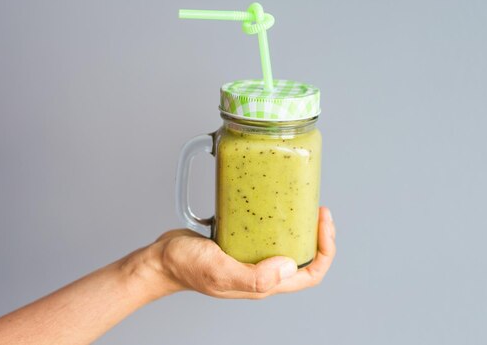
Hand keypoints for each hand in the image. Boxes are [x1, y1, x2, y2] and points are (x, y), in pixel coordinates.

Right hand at [143, 207, 335, 298]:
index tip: (323, 222)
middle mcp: (263, 272)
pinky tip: (275, 203)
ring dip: (301, 226)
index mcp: (264, 284)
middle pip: (305, 258)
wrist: (161, 259)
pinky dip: (278, 219)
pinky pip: (268, 233)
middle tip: (318, 208)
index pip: (311, 274)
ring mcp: (253, 257)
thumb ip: (253, 277)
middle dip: (318, 235)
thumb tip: (289, 266)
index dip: (325, 250)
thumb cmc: (186, 267)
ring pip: (288, 244)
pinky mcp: (242, 243)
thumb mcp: (220, 272)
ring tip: (303, 203)